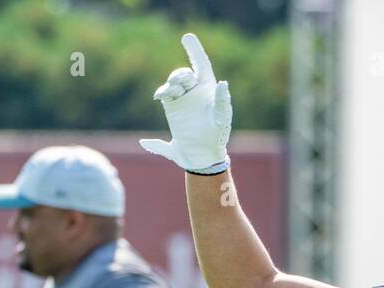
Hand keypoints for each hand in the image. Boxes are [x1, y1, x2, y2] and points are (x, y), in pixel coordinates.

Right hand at [140, 33, 231, 173]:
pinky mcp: (171, 107)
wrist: (201, 155)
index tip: (187, 36)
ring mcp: (182, 98)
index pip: (201, 64)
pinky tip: (160, 96)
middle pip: (184, 74)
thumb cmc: (216, 136)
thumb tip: (223, 83)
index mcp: (209, 89)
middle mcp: (195, 91)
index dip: (195, 50)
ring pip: (173, 82)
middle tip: (179, 83)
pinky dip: (161, 92)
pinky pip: (163, 93)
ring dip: (171, 84)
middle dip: (180, 75)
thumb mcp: (222, 118)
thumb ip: (222, 101)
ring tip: (169, 93)